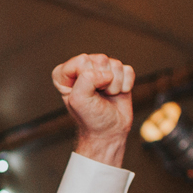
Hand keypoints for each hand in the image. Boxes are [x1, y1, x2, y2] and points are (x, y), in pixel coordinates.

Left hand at [54, 53, 135, 168]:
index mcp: (65, 74)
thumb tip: (107, 73)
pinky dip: (126, 85)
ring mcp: (102, 70)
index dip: (87, 77)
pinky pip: (128, 70)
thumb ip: (86, 79)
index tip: (85, 94)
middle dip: (103, 81)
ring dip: (115, 85)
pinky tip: (118, 94)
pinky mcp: (119, 75)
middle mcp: (83, 68)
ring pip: (116, 64)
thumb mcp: (79, 100)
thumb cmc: (90, 118)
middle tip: (98, 96)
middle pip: (100, 59)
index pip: (81, 60)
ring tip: (107, 96)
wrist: (109, 132)